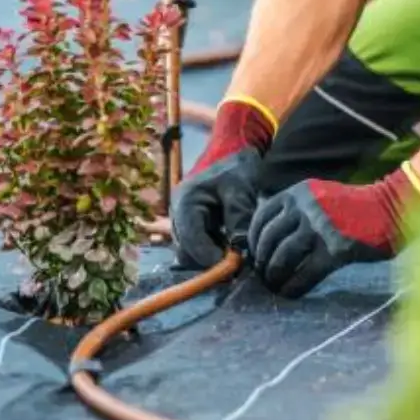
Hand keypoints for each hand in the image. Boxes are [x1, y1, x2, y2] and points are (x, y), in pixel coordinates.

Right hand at [171, 98, 275, 268]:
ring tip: (236, 257)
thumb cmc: (236, 166)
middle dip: (209, 262)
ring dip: (211, 258)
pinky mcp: (192, 224)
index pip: (191, 240)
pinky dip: (213, 250)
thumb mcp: (240, 190)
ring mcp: (183, 220)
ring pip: (191, 252)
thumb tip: (241, 250)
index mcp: (185, 202)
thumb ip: (238, 218)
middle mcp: (178, 213)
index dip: (209, 258)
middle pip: (186, 251)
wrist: (234, 150)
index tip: (233, 268)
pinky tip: (231, 248)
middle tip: (238, 266)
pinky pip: (198, 246)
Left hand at [247, 165, 419, 297]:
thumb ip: (295, 210)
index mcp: (297, 193)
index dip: (253, 240)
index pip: (261, 217)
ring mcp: (319, 228)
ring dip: (275, 276)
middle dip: (263, 262)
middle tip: (264, 275)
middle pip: (269, 239)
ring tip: (276, 286)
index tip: (255, 255)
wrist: (392, 208)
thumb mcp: (319, 197)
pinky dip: (294, 286)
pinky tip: (292, 294)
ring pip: (283, 257)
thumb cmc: (355, 207)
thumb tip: (267, 237)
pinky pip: (305, 273)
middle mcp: (304, 207)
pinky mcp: (335, 250)